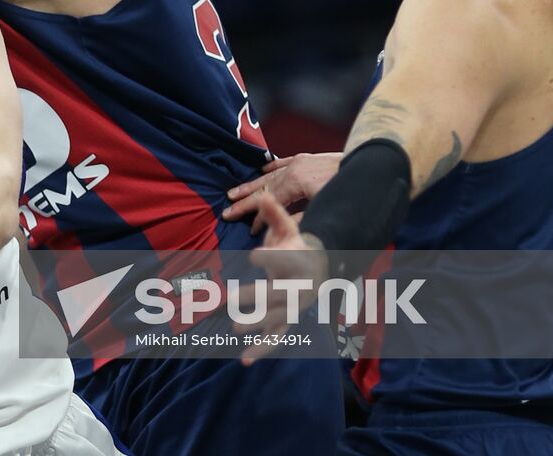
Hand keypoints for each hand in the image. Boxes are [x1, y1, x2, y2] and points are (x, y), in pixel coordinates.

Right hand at [224, 152, 340, 231]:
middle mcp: (294, 168)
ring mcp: (301, 161)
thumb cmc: (349, 190)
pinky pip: (284, 162)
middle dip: (245, 201)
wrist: (372, 166)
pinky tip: (262, 169)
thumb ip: (299, 218)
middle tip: (227, 211)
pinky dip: (271, 167)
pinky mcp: (309, 159)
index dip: (257, 218)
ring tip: (234, 192)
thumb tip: (277, 227)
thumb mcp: (324, 208)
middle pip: (264, 188)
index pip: (269, 202)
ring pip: (270, 175)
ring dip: (252, 185)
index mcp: (295, 181)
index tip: (249, 230)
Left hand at [233, 192, 327, 364]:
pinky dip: (262, 349)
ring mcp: (293, 307)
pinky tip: (244, 359)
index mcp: (298, 262)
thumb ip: (276, 214)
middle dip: (256, 298)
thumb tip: (264, 193)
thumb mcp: (289, 228)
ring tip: (234, 328)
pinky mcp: (287, 321)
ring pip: (277, 320)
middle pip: (277, 294)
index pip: (284, 260)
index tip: (253, 255)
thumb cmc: (297, 246)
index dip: (271, 257)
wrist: (320, 270)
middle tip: (232, 300)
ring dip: (256, 326)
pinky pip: (276, 338)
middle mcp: (298, 288)